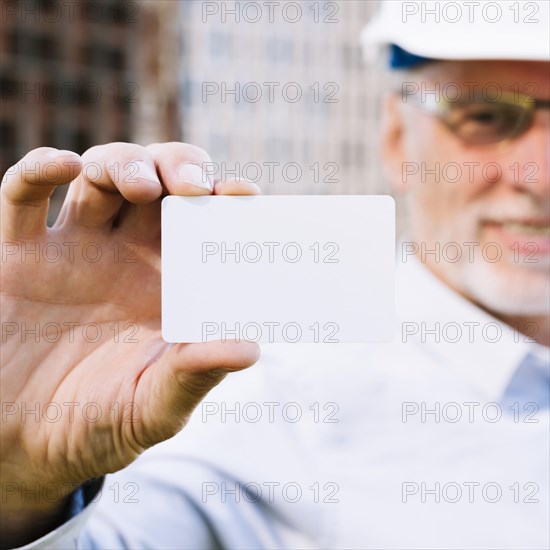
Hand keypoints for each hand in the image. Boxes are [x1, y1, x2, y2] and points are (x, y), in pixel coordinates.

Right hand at [0, 143, 260, 544]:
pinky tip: (64, 166)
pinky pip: (22, 197)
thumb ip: (194, 375)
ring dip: (124, 163)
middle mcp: (126, 257)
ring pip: (100, 176)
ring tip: (142, 185)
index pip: (204, 225)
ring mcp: (72, 250)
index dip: (224, 203)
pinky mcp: (18, 256)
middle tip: (194, 185)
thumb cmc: (98, 425)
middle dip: (178, 168)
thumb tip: (249, 348)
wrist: (22, 447)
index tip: (244, 194)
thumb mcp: (152, 407)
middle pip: (158, 183)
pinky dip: (40, 170)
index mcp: (168, 284)